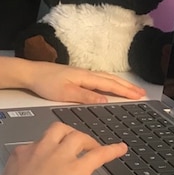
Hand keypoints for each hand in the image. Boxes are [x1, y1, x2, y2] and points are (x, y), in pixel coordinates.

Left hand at [0, 56, 145, 103]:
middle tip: (142, 93)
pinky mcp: (76, 76)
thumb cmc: (45, 83)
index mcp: (85, 77)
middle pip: (111, 79)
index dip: (125, 91)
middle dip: (127, 86)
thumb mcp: (65, 93)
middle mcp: (85, 74)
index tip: (139, 96)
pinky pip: (99, 79)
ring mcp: (81, 74)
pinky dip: (110, 82)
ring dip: (120, 84)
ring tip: (132, 90)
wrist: (30, 73)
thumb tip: (105, 101)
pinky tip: (110, 87)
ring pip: (106, 78)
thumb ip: (86, 96)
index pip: (110, 84)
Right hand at [0, 122, 126, 174]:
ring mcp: (61, 157)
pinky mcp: (78, 168)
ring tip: (94, 147)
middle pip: (57, 131)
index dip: (46, 151)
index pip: (36, 145)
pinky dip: (111, 150)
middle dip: (67, 135)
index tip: (50, 159)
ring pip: (76, 136)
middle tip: (74, 145)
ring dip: (86, 141)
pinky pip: (98, 154)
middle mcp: (42, 150)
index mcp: (22, 155)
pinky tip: (120, 149)